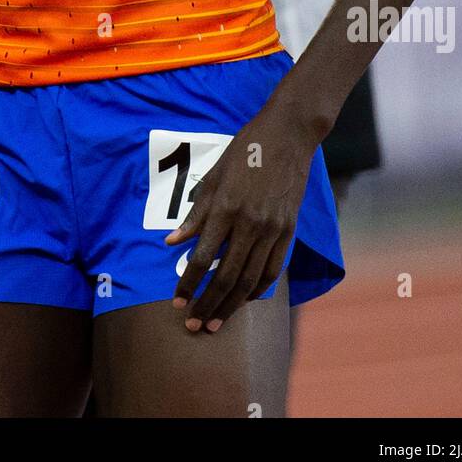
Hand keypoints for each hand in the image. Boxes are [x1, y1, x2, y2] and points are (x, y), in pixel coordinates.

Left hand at [165, 100, 315, 332]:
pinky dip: (258, 289)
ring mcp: (272, 229)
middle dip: (207, 305)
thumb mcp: (214, 176)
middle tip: (193, 326)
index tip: (177, 303)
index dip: (188, 284)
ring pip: (250, 280)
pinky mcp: (288, 230)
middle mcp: (249, 223)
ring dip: (231, 305)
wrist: (288, 135)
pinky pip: (273, 269)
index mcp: (226, 208)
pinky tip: (245, 300)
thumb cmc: (245, 149)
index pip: (203, 258)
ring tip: (215, 323)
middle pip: (226, 277)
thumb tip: (172, 242)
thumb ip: (195, 213)